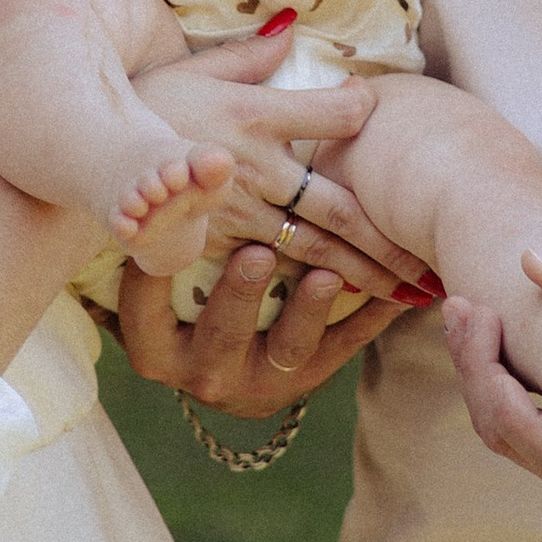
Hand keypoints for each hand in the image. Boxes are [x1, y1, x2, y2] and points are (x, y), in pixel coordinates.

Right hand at [115, 236, 406, 414]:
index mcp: (154, 342)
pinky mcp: (305, 380)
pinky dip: (370, 316)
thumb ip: (164, 214)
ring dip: (309, 310)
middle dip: (240, 294)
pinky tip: (397, 292)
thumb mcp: (161, 259)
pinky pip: (341, 348)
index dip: (151, 279)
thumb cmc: (185, 274)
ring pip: (286, 348)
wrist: (227, 356)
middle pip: (221, 333)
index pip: (144, 310)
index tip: (166, 236)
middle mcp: (200, 370)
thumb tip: (176, 159)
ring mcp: (257, 381)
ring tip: (329, 275)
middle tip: (255, 255)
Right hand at [132, 27, 431, 298]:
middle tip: (433, 260)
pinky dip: (318, 282)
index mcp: (255, 114)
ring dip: (366, 270)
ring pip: (315, 245)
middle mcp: (255, 166)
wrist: (91, 157)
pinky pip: (278, 261)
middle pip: (338, 204)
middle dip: (389, 236)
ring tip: (410, 292)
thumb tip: (292, 25)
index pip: (335, 114)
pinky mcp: (220, 238)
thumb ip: (251, 54)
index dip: (364, 109)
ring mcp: (239, 209)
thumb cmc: (148, 103)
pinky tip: (352, 298)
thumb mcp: (197, 68)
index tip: (382, 109)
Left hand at [441, 180, 541, 497]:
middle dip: (477, 373)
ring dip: (473, 372)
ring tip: (462, 311)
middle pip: (511, 441)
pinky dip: (486, 381)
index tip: (494, 342)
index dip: (512, 411)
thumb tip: (530, 262)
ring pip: (502, 434)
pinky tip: (475, 331)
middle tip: (463, 308)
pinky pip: (508, 425)